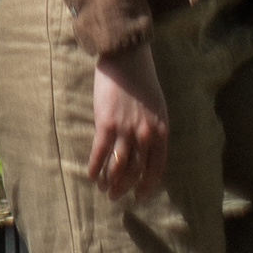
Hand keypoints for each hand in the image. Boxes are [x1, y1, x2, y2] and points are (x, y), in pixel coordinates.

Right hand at [88, 40, 167, 201]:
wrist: (127, 57)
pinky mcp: (106, 124)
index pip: (156, 168)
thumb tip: (143, 149)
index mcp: (161, 131)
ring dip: (109, 181)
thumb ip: (152, 128)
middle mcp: (145, 135)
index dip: (147, 185)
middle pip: (135, 171)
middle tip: (115, 195)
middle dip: (124, 187)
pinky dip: (95, 167)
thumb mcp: (157, 107)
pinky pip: (100, 153)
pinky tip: (91, 174)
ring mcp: (126, 131)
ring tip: (103, 187)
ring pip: (117, 167)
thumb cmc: (142, 79)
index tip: (139, 195)